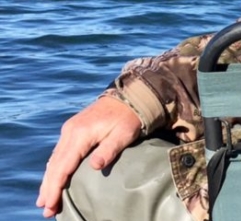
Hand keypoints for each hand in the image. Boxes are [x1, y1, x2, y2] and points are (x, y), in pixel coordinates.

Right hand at [36, 96, 141, 217]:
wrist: (129, 96)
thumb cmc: (129, 117)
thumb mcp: (124, 133)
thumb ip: (109, 149)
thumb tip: (95, 166)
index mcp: (81, 134)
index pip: (63, 166)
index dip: (55, 187)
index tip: (51, 205)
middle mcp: (70, 131)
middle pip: (54, 165)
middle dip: (48, 188)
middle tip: (46, 211)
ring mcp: (70, 129)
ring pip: (54, 159)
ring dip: (49, 180)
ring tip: (46, 200)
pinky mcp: (73, 129)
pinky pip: (59, 152)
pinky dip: (55, 168)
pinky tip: (53, 179)